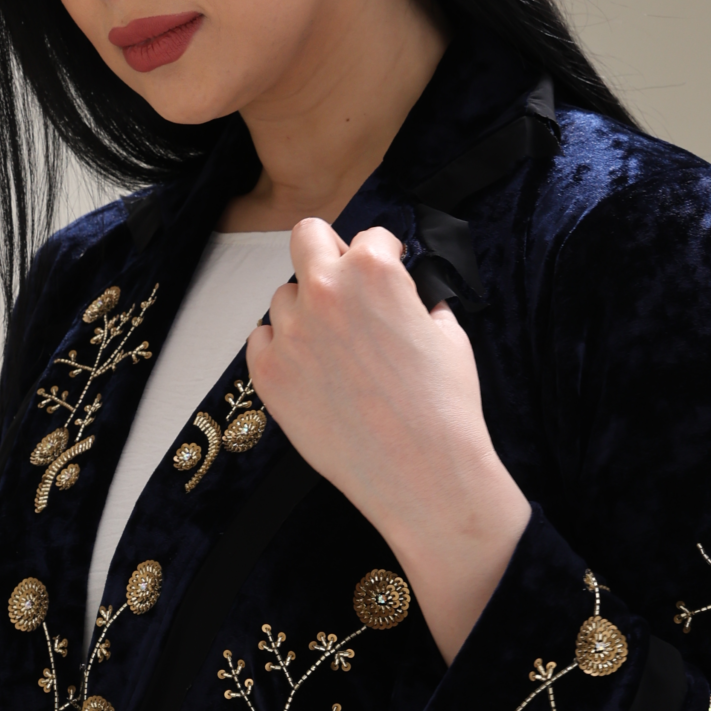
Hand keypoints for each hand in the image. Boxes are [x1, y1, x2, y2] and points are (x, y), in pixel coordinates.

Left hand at [245, 219, 529, 661]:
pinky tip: (312, 371)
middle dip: (328, 254)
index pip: (369, 236)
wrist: (423, 474)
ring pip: (284, 297)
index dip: (385, 256)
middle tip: (345, 285)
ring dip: (306, 312)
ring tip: (335, 349)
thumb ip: (418, 302)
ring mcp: (291, 332)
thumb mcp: (449, 335)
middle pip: (307, 237)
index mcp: (374, 271)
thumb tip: (409, 299)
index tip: (388, 273)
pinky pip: (261, 340)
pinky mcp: (269, 374)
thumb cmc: (442, 410)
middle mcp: (324, 291)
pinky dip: (282, 349)